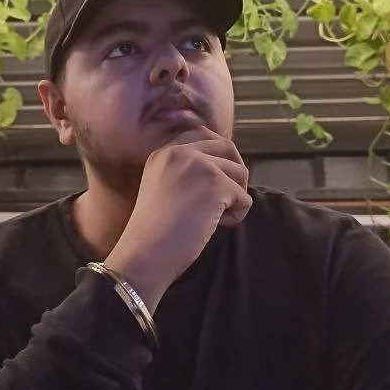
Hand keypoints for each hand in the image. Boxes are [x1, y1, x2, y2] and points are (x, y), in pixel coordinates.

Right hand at [105, 125, 250, 310]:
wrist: (145, 254)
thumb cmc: (154, 233)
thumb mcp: (163, 188)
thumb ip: (186, 172)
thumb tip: (227, 168)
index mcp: (164, 152)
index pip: (205, 135)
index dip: (219, 157)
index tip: (216, 182)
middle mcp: (181, 152)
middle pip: (228, 148)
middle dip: (233, 173)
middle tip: (225, 200)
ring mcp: (199, 166)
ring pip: (240, 173)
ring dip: (234, 198)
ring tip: (213, 218)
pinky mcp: (215, 185)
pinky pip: (245, 198)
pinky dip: (236, 216)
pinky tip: (214, 227)